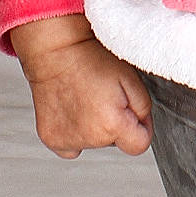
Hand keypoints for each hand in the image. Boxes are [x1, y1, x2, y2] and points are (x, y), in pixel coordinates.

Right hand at [9, 14, 152, 157]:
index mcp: (112, 125)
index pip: (139, 145)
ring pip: (93, 143)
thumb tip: (142, 125)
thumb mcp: (131, 78)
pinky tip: (73, 111)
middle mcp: (89, 138)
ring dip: (94, 128)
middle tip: (104, 97)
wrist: (57, 50)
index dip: (140, 126)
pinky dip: (74, 132)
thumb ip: (144, 109)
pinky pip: (70, 145)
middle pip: (115, 143)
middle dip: (115, 124)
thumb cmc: (91, 59)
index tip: (130, 110)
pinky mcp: (51, 138)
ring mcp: (67, 140)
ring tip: (86, 99)